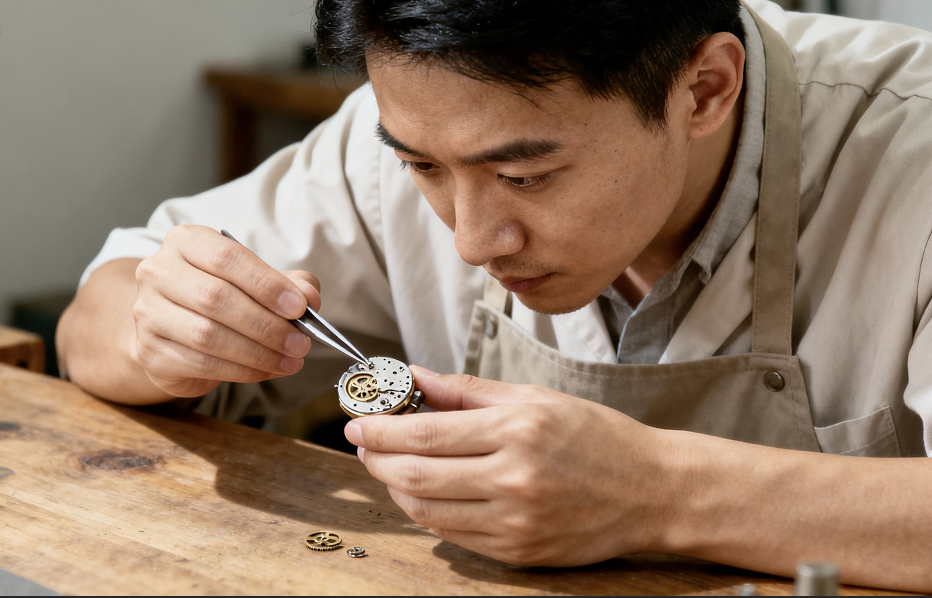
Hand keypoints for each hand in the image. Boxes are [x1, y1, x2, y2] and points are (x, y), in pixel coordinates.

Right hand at [132, 225, 320, 397]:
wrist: (173, 331)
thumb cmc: (222, 297)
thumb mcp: (257, 281)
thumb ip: (288, 283)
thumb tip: (310, 296)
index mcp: (186, 242)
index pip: (226, 258)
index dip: (266, 284)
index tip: (299, 307)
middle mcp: (158, 272)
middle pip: (216, 298)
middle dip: (267, 324)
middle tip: (301, 343)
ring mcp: (148, 313)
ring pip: (207, 335)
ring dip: (258, 352)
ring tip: (291, 361)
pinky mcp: (150, 352)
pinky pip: (201, 363)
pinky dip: (241, 370)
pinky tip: (266, 371)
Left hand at [345, 367, 675, 565]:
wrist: (651, 490)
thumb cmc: (597, 437)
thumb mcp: (535, 397)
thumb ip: (466, 390)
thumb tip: (414, 378)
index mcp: (517, 429)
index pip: (424, 433)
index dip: (379, 429)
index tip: (359, 421)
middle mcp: (514, 478)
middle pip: (414, 475)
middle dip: (375, 459)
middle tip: (364, 444)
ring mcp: (515, 521)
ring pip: (426, 510)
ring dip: (396, 487)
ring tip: (393, 466)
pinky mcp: (517, 552)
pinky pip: (452, 536)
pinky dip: (428, 513)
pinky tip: (428, 492)